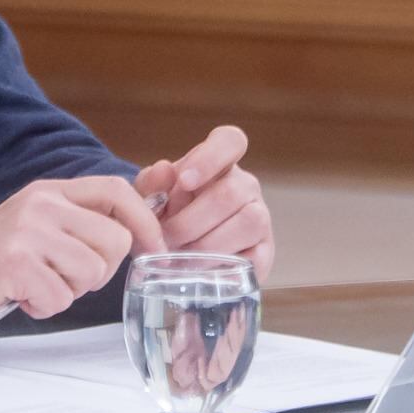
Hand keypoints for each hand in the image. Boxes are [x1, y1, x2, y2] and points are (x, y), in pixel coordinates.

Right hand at [0, 176, 168, 342]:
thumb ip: (81, 221)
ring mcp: (28, 231)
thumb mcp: (40, 224)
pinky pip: (61, 296)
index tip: (153, 247)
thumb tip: (140, 229)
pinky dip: (45, 307)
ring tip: (39, 285)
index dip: (144, 220)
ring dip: (70, 291)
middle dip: (100, 271)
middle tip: (67, 278)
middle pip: (114, 240)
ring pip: (92, 271)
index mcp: (51, 191)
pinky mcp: (15, 263)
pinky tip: (23, 297)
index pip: (116, 190)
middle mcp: (41, 204)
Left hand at [134, 124, 274, 280]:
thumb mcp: (150, 201)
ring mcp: (259, 218)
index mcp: (219, 164)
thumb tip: (164, 171)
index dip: (210, 158)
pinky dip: (224, 266)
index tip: (183, 181)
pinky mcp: (264, 252)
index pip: (230, 141)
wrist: (179, 260)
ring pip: (248, 222)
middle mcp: (245, 186)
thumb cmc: (167, 221)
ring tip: (182, 258)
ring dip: (208, 245)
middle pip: (230, 193)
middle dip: (190, 222)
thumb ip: (151, 184)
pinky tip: (201, 271)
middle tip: (166, 239)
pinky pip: (255, 256)